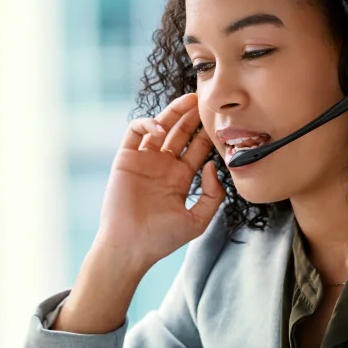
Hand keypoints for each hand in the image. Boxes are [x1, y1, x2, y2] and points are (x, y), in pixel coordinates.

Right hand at [94, 93, 224, 271]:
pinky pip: (135, 131)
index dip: (207, 134)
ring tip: (189, 101)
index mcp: (181, 178)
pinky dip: (147, 123)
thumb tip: (211, 164)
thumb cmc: (162, 238)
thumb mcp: (198, 220)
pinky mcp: (126, 158)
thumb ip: (213, 195)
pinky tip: (160, 127)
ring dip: (174, 112)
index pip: (197, 148)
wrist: (131, 246)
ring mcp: (144, 160)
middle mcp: (163, 166)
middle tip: (206, 102)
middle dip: (193, 117)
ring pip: (160, 126)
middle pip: (181, 133)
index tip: (221, 123)